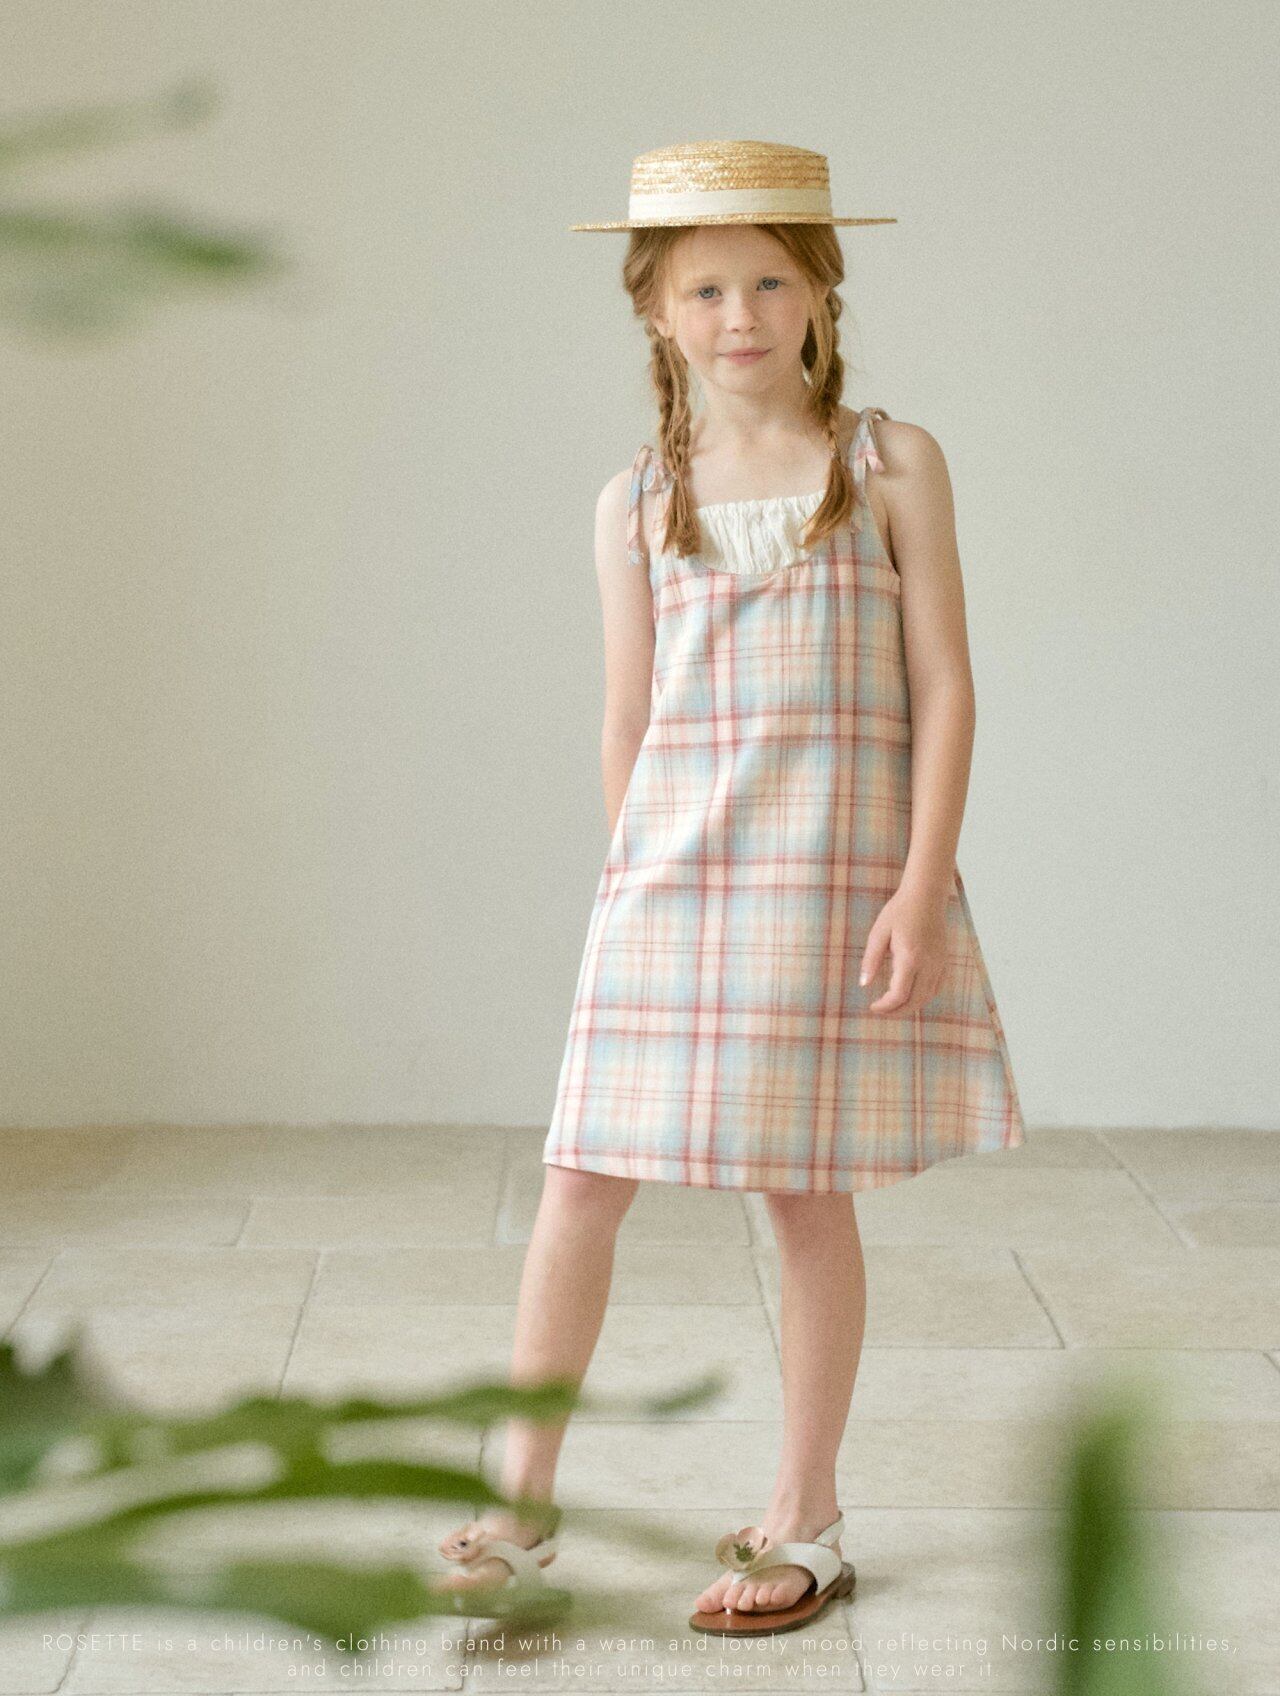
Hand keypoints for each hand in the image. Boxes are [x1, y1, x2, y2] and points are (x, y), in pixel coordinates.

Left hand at [859, 883, 949, 1014]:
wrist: (926, 896)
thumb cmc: (899, 911)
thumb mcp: (879, 933)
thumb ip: (871, 960)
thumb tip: (864, 984)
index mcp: (910, 957)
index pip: (899, 994)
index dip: (885, 1006)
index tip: (873, 1007)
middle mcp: (929, 964)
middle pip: (915, 1001)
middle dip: (897, 1011)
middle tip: (881, 1010)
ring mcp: (939, 963)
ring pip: (928, 997)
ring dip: (911, 1006)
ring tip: (893, 1005)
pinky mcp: (944, 960)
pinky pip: (936, 987)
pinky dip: (923, 996)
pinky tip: (911, 994)